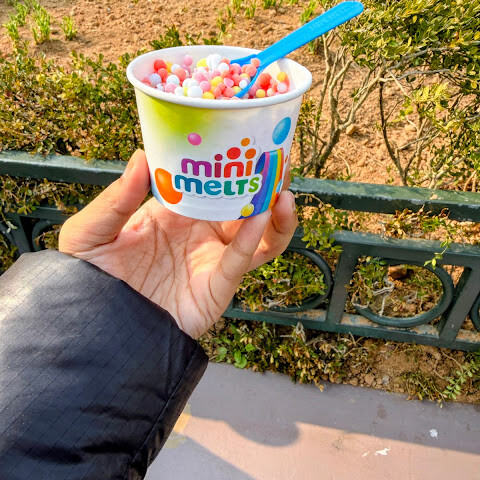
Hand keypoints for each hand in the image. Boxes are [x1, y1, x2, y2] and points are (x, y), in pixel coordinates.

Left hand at [59, 150, 297, 337]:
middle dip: (264, 183)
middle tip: (278, 158)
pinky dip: (255, 239)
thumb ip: (117, 198)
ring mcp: (212, 259)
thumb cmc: (90, 276)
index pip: (212, 184)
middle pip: (244, 205)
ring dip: (275, 214)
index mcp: (176, 213)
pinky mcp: (217, 287)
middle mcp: (201, 233)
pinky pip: (242, 261)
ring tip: (282, 190)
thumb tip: (142, 154)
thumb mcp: (93, 232)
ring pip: (258, 235)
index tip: (246, 140)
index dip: (231, 165)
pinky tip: (262, 217)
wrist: (95, 327)